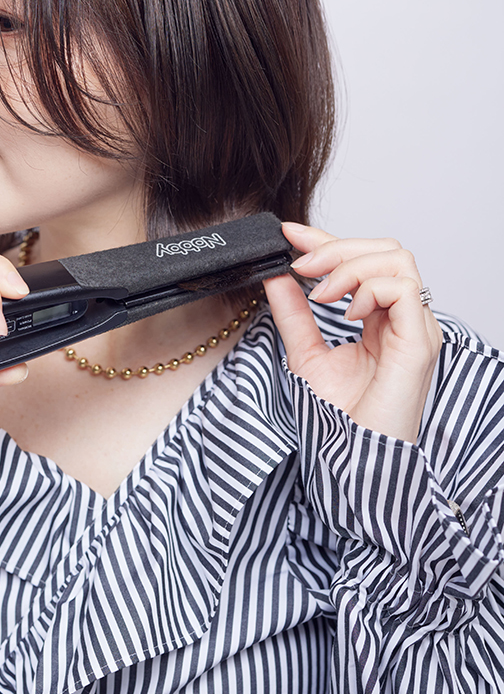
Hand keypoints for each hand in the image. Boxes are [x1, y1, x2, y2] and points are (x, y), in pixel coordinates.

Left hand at [263, 222, 442, 442]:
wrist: (353, 460)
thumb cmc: (340, 419)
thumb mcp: (305, 355)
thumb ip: (294, 314)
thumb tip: (274, 276)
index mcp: (382, 319)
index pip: (364, 260)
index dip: (327, 240)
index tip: (289, 233)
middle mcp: (404, 318)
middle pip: (385, 249)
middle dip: (336, 246)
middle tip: (300, 265)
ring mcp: (415, 328)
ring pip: (397, 259)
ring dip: (350, 265)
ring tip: (323, 293)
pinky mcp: (419, 342)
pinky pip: (403, 290)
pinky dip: (369, 288)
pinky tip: (347, 313)